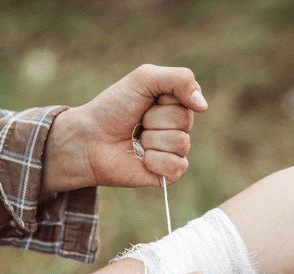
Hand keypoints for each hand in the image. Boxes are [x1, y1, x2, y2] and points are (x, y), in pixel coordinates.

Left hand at [41, 64, 207, 194]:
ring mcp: (174, 151)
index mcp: (175, 104)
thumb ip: (179, 79)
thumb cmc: (113, 108)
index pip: (190, 99)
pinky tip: (142, 159)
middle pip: (185, 121)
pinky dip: (155, 161)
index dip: (164, 100)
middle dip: (155, 120)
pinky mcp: (168, 174)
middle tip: (138, 122)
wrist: (89, 139)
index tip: (146, 100)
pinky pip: (177, 167)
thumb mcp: (144, 79)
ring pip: (181, 143)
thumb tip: (203, 106)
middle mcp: (178, 127)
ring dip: (152, 140)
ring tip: (137, 140)